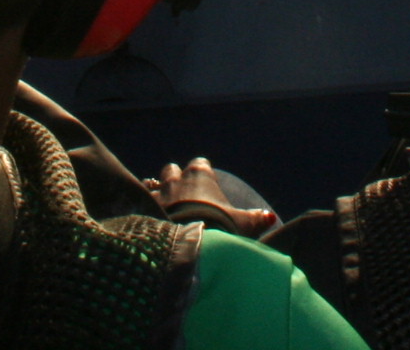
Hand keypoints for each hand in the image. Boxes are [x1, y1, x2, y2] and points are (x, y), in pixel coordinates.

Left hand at [151, 157, 277, 236]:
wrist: (187, 246)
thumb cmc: (218, 229)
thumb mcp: (242, 225)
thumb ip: (255, 219)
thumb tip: (269, 217)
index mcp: (200, 176)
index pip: (200, 164)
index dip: (203, 172)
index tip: (206, 182)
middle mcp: (176, 179)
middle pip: (173, 170)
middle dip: (176, 178)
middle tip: (183, 194)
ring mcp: (157, 194)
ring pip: (154, 185)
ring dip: (159, 194)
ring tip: (163, 207)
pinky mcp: (142, 210)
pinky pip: (141, 203)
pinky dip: (145, 208)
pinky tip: (149, 219)